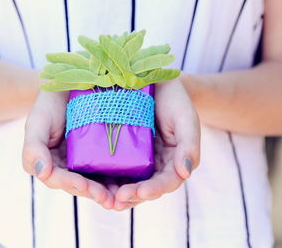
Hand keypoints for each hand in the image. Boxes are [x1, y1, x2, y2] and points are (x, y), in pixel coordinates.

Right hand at [22, 91, 114, 208]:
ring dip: (108, 192)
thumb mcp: (38, 121)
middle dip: (94, 193)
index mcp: (51, 163)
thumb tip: (41, 172)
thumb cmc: (50, 104)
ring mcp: (87, 161)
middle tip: (108, 199)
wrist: (70, 83)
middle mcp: (69, 166)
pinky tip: (131, 183)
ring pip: (97, 182)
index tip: (83, 185)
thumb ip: (33, 147)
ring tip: (120, 198)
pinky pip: (111, 168)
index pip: (59, 179)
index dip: (71, 184)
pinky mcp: (103, 153)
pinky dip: (119, 178)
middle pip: (81, 185)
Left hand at [112, 79, 200, 209]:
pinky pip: (113, 169)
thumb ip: (189, 144)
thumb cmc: (175, 101)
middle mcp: (155, 166)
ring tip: (104, 199)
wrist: (157, 83)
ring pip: (128, 184)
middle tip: (118, 199)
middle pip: (145, 188)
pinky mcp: (121, 153)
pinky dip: (105, 179)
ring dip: (116, 194)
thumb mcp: (186, 119)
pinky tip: (92, 183)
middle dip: (132, 196)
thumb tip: (185, 172)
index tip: (142, 192)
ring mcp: (137, 161)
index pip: (167, 182)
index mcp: (173, 162)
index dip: (155, 189)